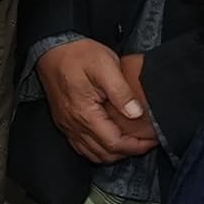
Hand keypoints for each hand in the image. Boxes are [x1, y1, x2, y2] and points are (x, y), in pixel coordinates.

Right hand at [35, 38, 156, 163]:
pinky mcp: (64, 122)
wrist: (52, 49)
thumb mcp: (106, 66)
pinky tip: (109, 140)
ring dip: (113, 153)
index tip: (152, 140)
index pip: (114, 143)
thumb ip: (122, 92)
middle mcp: (73, 124)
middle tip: (145, 142)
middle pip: (104, 154)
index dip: (136, 146)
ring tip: (131, 142)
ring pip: (93, 154)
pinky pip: (81, 146)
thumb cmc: (78, 55)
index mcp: (85, 114)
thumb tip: (136, 113)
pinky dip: (98, 149)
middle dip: (128, 152)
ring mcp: (67, 125)